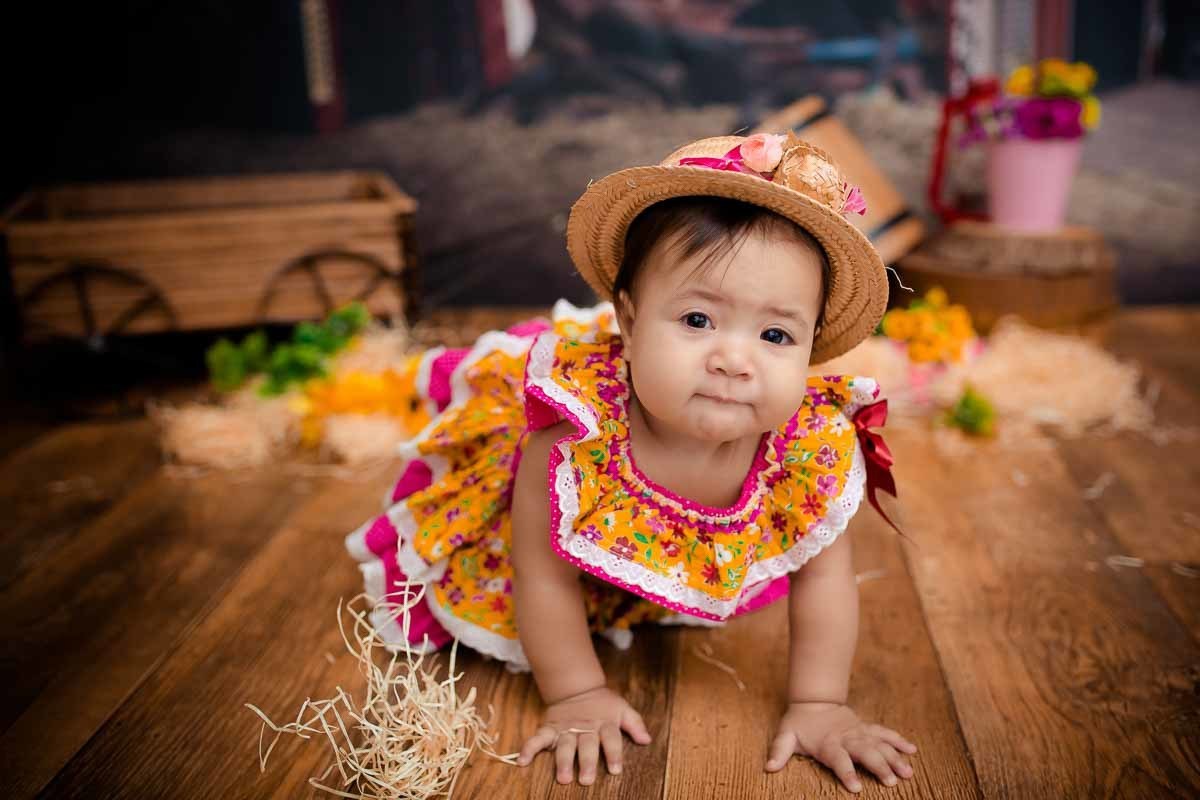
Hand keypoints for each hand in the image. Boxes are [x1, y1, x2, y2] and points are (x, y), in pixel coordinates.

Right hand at [516, 686, 651, 784]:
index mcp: (604, 723)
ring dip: (563, 761)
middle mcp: (585, 727)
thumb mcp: (622, 709)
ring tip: (564, 777)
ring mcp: (566, 728)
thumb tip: (646, 740)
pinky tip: (523, 762)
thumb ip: (634, 723)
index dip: (613, 754)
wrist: (577, 688)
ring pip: (564, 745)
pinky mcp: (550, 728)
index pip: (611, 738)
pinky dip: (529, 748)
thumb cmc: (603, 704)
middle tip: (587, 779)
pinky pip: (537, 738)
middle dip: (587, 761)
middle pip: (587, 744)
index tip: (615, 770)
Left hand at [765, 701, 917, 792]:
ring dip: (894, 757)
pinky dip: (898, 740)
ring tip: (908, 772)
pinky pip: (885, 733)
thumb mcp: (785, 736)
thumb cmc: (799, 724)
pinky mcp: (866, 728)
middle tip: (891, 782)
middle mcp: (847, 738)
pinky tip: (912, 751)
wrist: (813, 701)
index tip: (856, 788)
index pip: (838, 759)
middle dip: (879, 766)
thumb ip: (778, 752)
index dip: (846, 772)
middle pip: (865, 752)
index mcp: (828, 744)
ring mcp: (859, 732)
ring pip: (880, 744)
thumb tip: (768, 767)